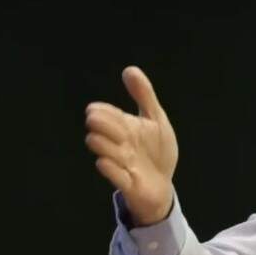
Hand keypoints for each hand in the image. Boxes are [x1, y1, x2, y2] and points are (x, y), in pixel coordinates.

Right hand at [85, 66, 178, 225]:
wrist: (162, 185)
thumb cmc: (156, 151)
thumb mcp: (155, 120)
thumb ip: (144, 96)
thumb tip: (129, 69)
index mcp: (125, 128)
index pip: (110, 116)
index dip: (103, 113)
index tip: (94, 109)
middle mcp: (120, 145)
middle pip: (106, 133)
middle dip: (102, 126)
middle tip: (94, 119)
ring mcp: (123, 164)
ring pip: (108, 154)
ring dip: (103, 146)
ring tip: (95, 139)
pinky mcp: (128, 183)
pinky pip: (117, 178)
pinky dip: (111, 171)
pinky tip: (104, 163)